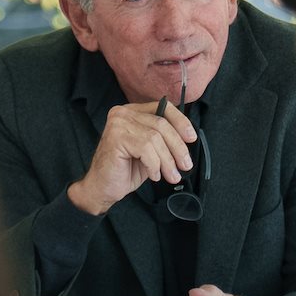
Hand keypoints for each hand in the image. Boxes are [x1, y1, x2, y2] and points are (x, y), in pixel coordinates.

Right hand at [68, 100, 197, 215]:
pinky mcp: (115, 138)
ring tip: (170, 175)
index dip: (181, 122)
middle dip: (177, 147)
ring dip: (167, 161)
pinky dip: (154, 165)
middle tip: (185, 165)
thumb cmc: (125, 170)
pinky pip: (146, 149)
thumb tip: (187, 138)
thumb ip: (164, 139)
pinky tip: (153, 174)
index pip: (162, 108)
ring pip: (155, 139)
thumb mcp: (151, 151)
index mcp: (132, 112)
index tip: (191, 138)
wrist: (103, 188)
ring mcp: (118, 124)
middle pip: (161, 124)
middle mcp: (123, 113)